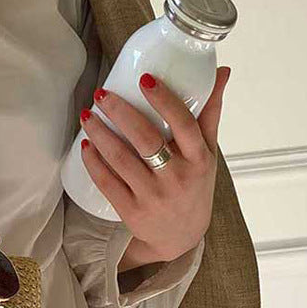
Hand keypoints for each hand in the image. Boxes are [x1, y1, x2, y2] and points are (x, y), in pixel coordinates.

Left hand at [78, 67, 231, 268]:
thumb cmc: (194, 186)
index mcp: (199, 160)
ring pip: (121, 159)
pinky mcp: (131, 211)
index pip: (184, 124)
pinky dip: (93, 162)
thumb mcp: (208, 153)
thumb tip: (221, 71)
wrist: (181, 237)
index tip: (145, 79)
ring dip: (100, 134)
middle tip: (102, 94)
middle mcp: (177, 178)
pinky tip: (85, 146)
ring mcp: (152, 197)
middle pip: (145, 140)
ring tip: (87, 116)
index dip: (165, 100)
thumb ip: (210, 114)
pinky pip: (107, 183)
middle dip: (120, 113)